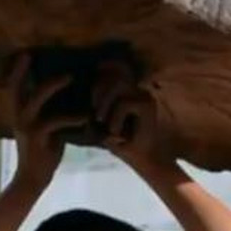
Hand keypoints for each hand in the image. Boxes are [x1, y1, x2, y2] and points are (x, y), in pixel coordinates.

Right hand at [5, 53, 86, 187]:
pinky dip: (72, 118)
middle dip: (23, 70)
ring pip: (37, 99)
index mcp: (20, 114)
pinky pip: (55, 122)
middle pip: (16, 87)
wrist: (33, 178)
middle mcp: (19, 117)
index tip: (24, 54)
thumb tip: (67, 96)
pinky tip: (85, 118)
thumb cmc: (43, 152)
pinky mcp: (37, 137)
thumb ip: (50, 112)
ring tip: (69, 77)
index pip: (13, 88)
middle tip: (33, 54)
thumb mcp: (46, 129)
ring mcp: (27, 127)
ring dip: (53, 86)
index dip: (17, 71)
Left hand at [92, 62, 174, 176]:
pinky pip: (124, 103)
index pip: (111, 69)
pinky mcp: (147, 106)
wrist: (146, 161)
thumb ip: (97, 110)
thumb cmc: (123, 144)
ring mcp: (144, 96)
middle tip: (96, 115)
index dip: (98, 80)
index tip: (92, 103)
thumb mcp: (104, 125)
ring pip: (118, 85)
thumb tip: (83, 99)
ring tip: (102, 122)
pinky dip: (116, 118)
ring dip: (105, 104)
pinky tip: (115, 132)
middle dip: (98, 91)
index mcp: (129, 91)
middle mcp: (138, 90)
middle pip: (113, 74)